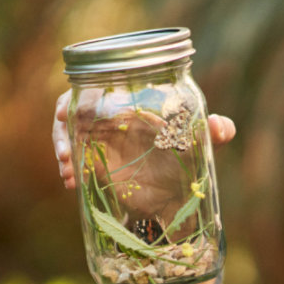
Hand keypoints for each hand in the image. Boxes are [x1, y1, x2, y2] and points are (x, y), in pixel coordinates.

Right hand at [53, 89, 236, 189]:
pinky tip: (71, 183)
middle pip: (74, 110)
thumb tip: (220, 126)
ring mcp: (101, 140)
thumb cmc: (191, 159)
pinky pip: (75, 160)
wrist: (179, 194)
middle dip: (63, 129)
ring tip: (68, 172)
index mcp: (135, 106)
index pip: (100, 89)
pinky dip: (71, 170)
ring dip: (63, 150)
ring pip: (70, 135)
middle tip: (65, 151)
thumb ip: (219, 132)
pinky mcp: (95, 163)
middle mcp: (114, 119)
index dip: (80, 98)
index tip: (65, 113)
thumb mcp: (205, 147)